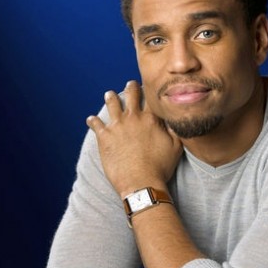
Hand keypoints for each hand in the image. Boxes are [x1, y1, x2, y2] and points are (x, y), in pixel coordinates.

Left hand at [86, 80, 182, 196]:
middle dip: (131, 87)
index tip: (150, 87)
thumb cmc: (160, 168)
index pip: (151, 97)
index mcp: (151, 119)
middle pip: (131, 94)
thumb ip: (174, 131)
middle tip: (130, 84)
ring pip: (112, 103)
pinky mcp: (104, 137)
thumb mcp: (176, 147)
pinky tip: (91, 119)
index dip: (151, 90)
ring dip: (110, 97)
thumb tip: (174, 119)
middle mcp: (133, 118)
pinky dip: (93, 121)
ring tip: (109, 94)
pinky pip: (96, 124)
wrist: (141, 182)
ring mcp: (117, 126)